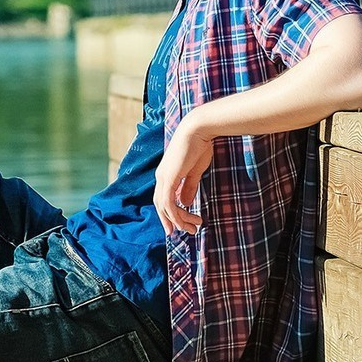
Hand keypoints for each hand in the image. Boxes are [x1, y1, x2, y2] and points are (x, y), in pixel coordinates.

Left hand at [154, 114, 214, 235]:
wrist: (198, 130)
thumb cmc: (199, 146)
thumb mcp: (195, 172)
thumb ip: (188, 187)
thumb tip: (184, 203)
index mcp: (166, 174)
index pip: (164, 199)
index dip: (171, 213)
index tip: (184, 224)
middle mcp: (161, 177)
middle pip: (161, 206)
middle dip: (173, 221)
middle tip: (187, 231)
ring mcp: (163, 178)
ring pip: (165, 207)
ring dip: (179, 220)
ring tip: (194, 228)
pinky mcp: (169, 178)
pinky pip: (168, 203)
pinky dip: (176, 215)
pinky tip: (186, 221)